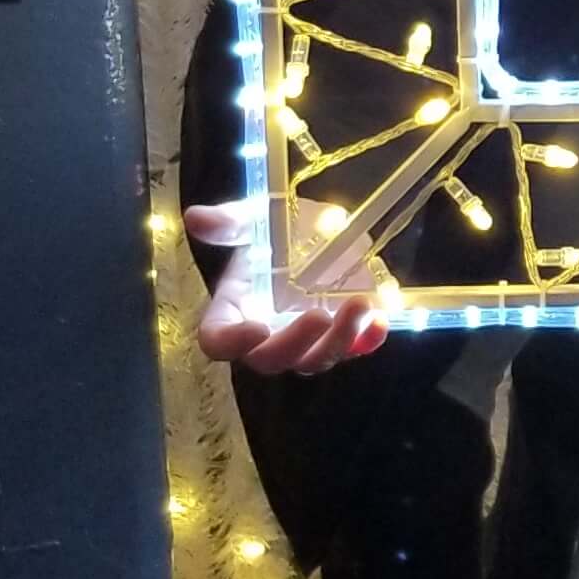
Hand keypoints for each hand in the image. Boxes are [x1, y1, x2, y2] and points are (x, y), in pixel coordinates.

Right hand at [184, 203, 392, 375]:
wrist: (315, 227)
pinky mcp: (341, 336)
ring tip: (360, 306)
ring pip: (316, 360)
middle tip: (318, 314)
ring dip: (338, 341)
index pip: (218, 341)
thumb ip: (227, 222)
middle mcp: (267, 334)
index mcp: (234, 310)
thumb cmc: (273, 228)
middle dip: (295, 344)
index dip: (232, 343)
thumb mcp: (251, 218)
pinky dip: (368, 340)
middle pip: (271, 360)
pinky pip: (355, 348)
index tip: (256, 328)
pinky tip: (381, 322)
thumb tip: (197, 218)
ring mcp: (306, 340)